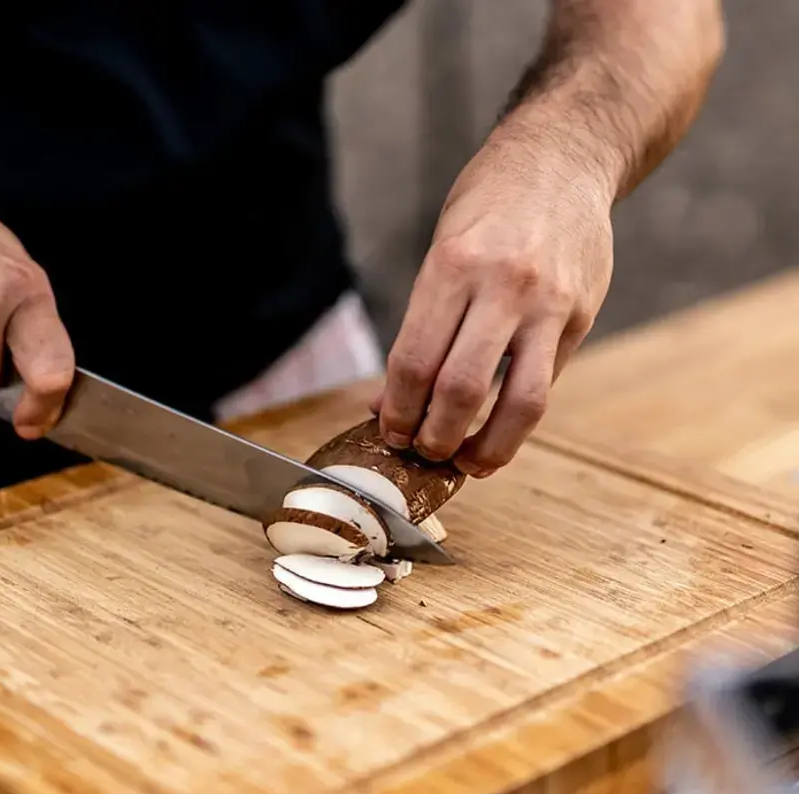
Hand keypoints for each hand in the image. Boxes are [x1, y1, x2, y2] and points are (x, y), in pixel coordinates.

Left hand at [372, 126, 614, 477]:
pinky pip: (547, 383)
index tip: (390, 432)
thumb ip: (420, 329)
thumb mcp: (441, 251)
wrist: (565, 155)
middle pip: (460, 390)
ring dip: (487, 448)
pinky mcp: (581, 315)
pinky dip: (518, 419)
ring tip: (467, 463)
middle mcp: (502, 286)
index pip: (414, 362)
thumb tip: (387, 401)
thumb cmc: (489, 206)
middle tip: (423, 451)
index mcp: (452, 266)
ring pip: (519, 403)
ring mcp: (549, 303)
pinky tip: (499, 430)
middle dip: (434, 437)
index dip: (397, 411)